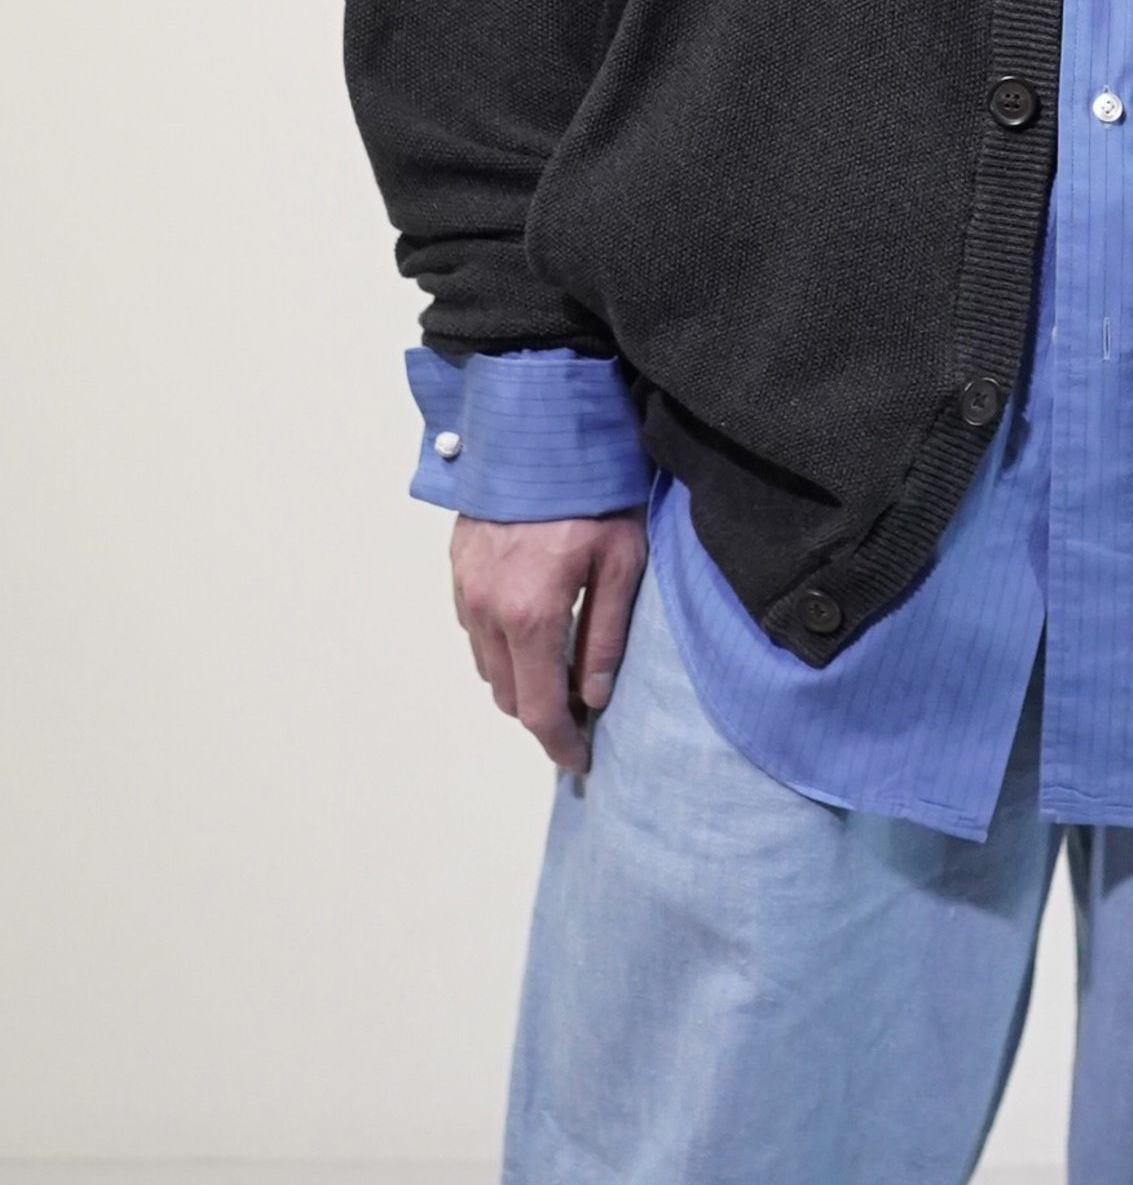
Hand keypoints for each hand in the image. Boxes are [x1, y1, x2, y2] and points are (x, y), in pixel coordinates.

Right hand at [449, 512, 647, 773]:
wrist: (540, 425)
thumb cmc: (592, 489)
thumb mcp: (622, 562)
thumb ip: (606, 635)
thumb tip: (592, 697)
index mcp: (530, 615)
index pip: (538, 707)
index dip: (559, 742)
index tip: (580, 759)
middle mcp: (486, 609)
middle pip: (506, 693)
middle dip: (540, 712)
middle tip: (580, 711)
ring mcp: (466, 586)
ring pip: (485, 664)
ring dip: (518, 679)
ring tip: (558, 671)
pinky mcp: (458, 564)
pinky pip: (473, 627)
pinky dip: (499, 644)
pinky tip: (531, 628)